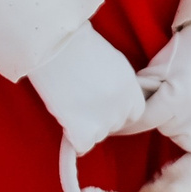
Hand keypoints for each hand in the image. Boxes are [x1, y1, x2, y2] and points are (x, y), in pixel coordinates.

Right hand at [27, 24, 145, 155]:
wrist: (55, 46)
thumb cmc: (77, 47)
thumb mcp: (111, 63)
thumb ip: (117, 86)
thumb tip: (109, 100)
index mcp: (131, 87)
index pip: (135, 112)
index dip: (119, 111)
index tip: (104, 107)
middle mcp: (122, 106)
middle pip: (115, 125)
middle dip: (101, 118)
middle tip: (82, 103)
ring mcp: (104, 119)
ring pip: (98, 136)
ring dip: (86, 127)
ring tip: (70, 106)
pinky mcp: (83, 130)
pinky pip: (82, 146)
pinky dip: (73, 139)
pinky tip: (66, 124)